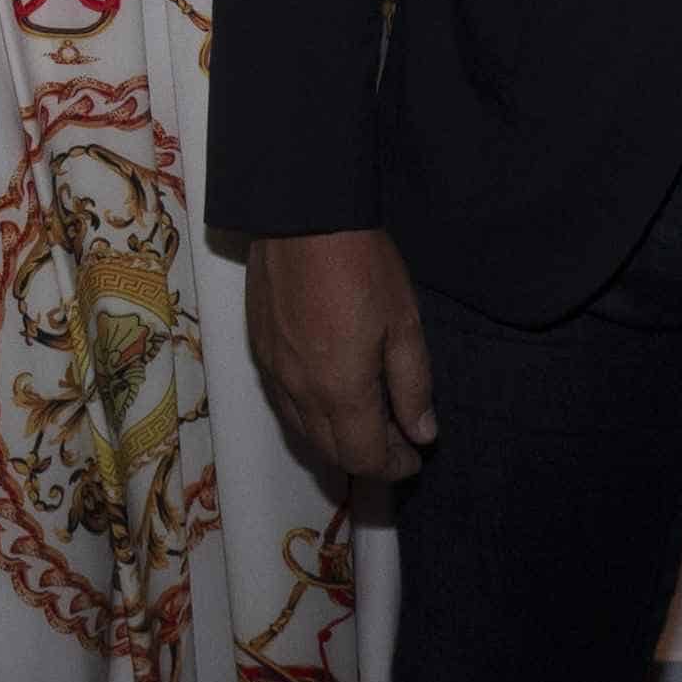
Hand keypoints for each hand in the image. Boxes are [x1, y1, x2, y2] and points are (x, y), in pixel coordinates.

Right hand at [250, 228, 439, 481]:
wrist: (302, 216)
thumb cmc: (361, 264)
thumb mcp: (403, 324)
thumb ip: (412, 385)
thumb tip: (422, 433)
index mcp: (340, 390)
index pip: (364, 456)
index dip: (392, 466)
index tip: (414, 457)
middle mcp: (300, 392)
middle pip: (330, 451)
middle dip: (366, 457)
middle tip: (397, 442)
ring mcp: (273, 371)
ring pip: (303, 431)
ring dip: (336, 439)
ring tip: (368, 422)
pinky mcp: (259, 349)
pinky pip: (284, 403)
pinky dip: (310, 415)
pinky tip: (331, 395)